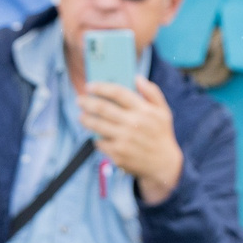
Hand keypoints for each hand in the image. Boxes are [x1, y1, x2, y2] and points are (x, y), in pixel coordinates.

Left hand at [80, 76, 182, 201]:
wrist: (163, 165)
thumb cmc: (161, 134)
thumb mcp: (163, 111)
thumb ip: (152, 92)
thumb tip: (137, 77)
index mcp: (144, 110)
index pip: (118, 93)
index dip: (101, 87)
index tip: (89, 86)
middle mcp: (133, 124)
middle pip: (103, 108)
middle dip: (87, 102)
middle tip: (79, 100)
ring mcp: (124, 140)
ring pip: (97, 125)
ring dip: (86, 119)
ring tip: (82, 116)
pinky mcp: (118, 154)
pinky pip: (100, 142)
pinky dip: (95, 137)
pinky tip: (95, 134)